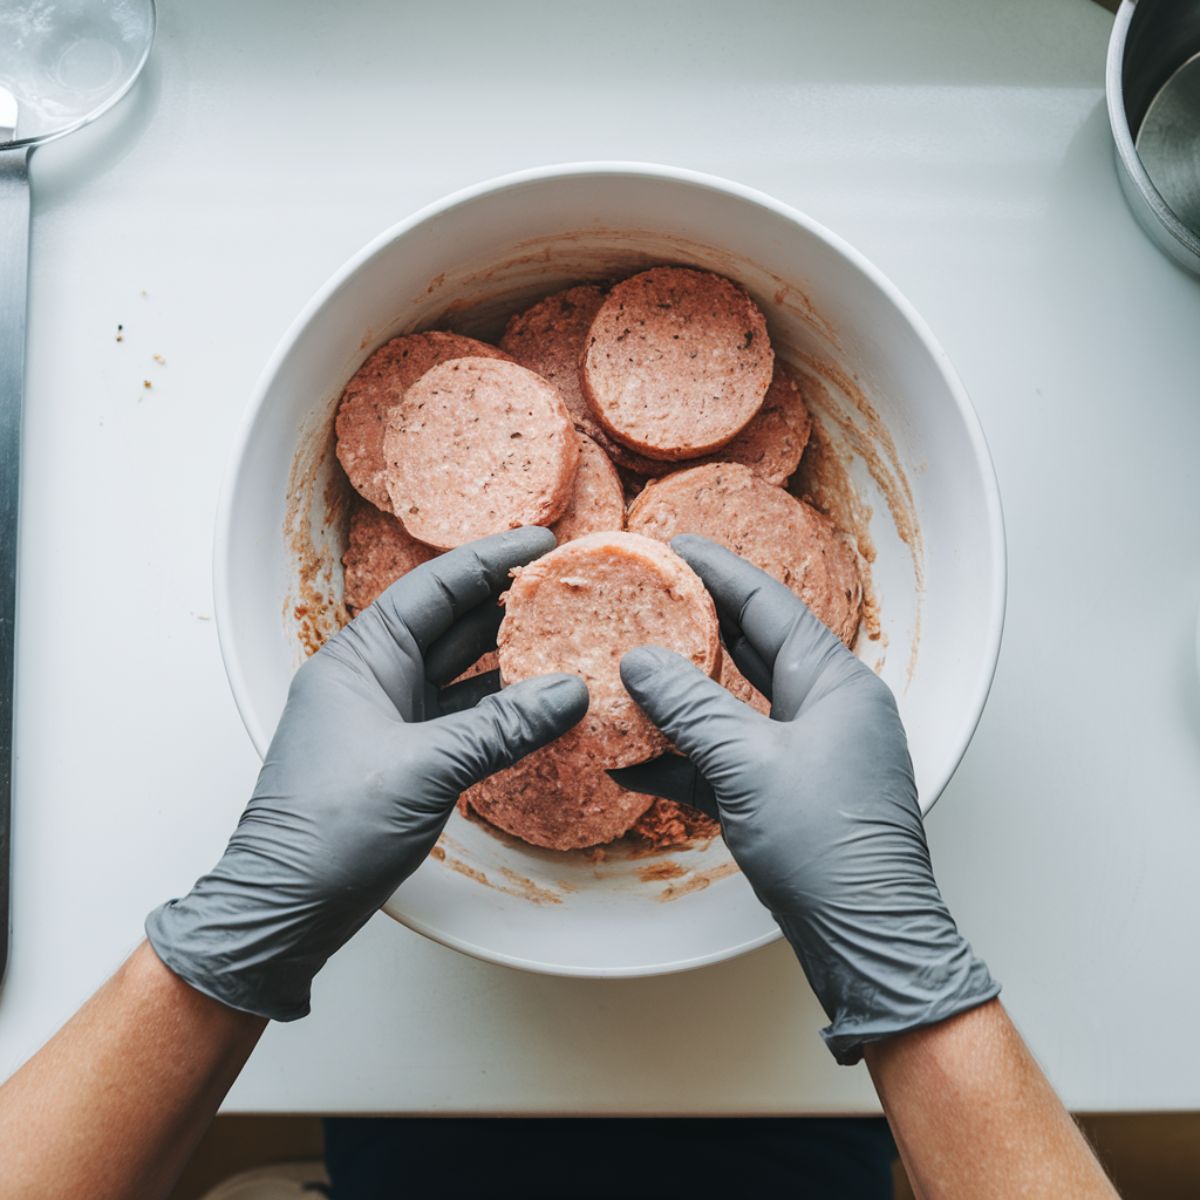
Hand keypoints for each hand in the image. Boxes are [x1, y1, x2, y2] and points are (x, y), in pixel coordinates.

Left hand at [147, 528, 587, 1020]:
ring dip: (512, 660)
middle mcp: (375, 678)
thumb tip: (568, 693)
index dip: (491, 559)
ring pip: (463, 673)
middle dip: (508, 605)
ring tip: (569, 639)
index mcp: (361, 658)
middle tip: (567, 587)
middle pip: (453, 624)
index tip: (543, 542)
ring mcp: (391, 719)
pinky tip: (544, 707)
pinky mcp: (406, 757)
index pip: (435, 588)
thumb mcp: (423, 768)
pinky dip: (502, 711)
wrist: (284, 908)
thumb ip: (500, 727)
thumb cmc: (327, 830)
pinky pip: (464, 718)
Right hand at [613, 535, 997, 1063]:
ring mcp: (809, 753)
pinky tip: (636, 761)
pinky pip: (731, 759)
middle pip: (752, 648)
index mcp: (836, 683)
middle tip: (647, 598)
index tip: (674, 545)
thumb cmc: (827, 845)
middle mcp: (827, 708)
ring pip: (737, 705)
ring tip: (631, 668)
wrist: (865, 938)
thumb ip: (691, 708)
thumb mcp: (748, 765)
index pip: (770, 606)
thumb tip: (640, 661)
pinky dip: (688, 757)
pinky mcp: (788, 795)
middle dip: (697, 626)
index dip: (719, 572)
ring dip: (685, 695)